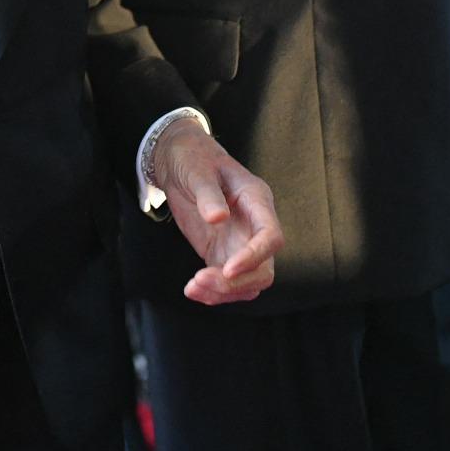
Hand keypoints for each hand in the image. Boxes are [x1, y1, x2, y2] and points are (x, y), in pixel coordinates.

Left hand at [154, 118, 283, 304]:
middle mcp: (254, 226)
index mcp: (257, 201)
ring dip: (224, 292)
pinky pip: (227, 282)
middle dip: (237, 283)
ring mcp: (239, 243)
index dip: (255, 256)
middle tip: (201, 281)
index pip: (271, 237)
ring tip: (193, 288)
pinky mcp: (221, 253)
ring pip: (248, 282)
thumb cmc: (193, 157)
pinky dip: (213, 292)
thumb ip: (208, 194)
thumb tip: (217, 217)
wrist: (178, 160)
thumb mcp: (198, 170)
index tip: (227, 269)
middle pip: (263, 269)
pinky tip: (193, 290)